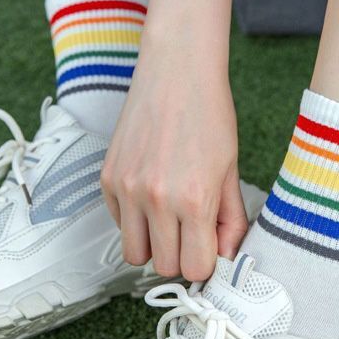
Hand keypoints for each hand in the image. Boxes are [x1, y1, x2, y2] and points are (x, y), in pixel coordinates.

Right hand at [101, 33, 246, 281]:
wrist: (176, 70)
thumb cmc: (210, 115)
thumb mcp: (231, 170)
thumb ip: (230, 220)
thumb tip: (224, 257)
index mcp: (195, 199)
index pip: (195, 268)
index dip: (205, 263)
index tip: (208, 248)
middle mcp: (157, 199)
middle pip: (163, 266)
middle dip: (179, 256)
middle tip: (190, 232)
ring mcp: (127, 189)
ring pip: (134, 254)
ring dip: (153, 245)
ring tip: (169, 219)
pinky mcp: (107, 179)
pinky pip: (118, 224)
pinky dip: (134, 220)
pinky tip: (150, 194)